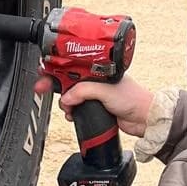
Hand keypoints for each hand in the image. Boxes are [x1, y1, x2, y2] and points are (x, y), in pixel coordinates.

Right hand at [33, 72, 153, 137]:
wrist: (145, 119)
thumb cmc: (134, 99)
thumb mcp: (105, 91)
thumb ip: (83, 92)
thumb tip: (67, 97)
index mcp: (99, 70)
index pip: (73, 66)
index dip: (57, 68)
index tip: (43, 72)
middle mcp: (97, 81)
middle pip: (69, 80)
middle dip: (56, 85)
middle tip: (42, 89)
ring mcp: (97, 95)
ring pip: (72, 96)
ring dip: (66, 102)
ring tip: (67, 108)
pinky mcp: (97, 108)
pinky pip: (78, 108)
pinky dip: (72, 111)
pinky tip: (72, 115)